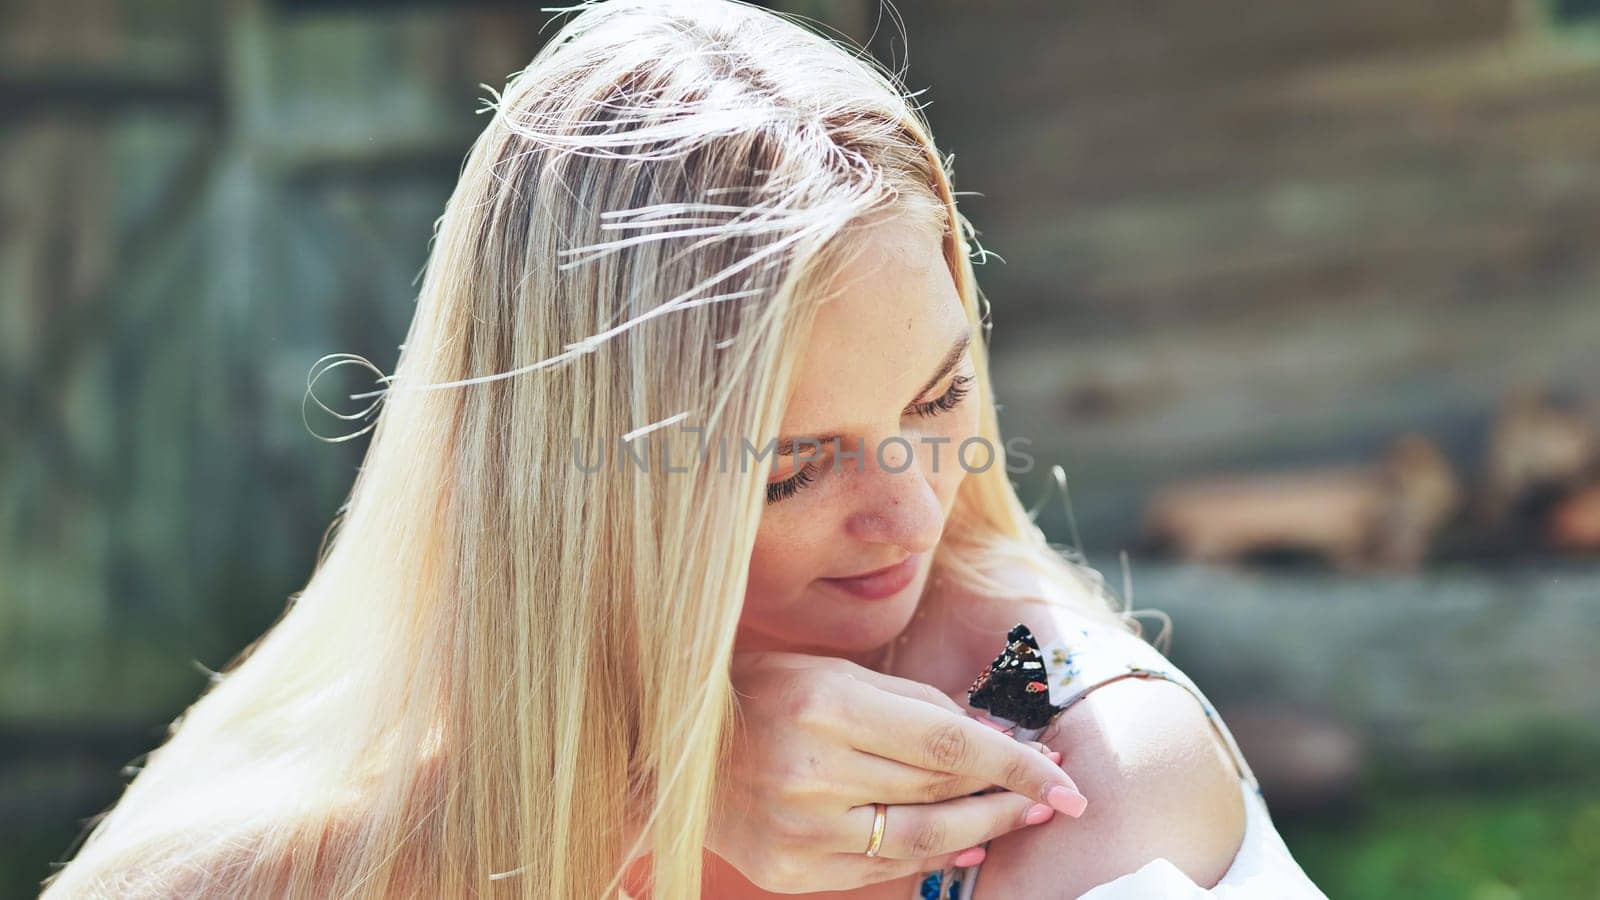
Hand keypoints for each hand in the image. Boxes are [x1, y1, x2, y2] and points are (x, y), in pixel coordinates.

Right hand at [709, 650, 1087, 893]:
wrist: (675, 750)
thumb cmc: (763, 694)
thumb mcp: (835, 673)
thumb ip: (914, 705)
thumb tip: (996, 739)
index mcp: (825, 705)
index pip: (947, 744)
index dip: (1015, 763)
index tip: (1064, 776)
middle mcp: (811, 770)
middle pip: (939, 794)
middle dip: (1007, 794)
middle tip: (1052, 791)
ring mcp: (799, 828)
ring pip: (919, 841)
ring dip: (982, 832)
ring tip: (1021, 818)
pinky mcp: (790, 869)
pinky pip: (880, 869)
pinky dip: (930, 860)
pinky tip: (965, 846)